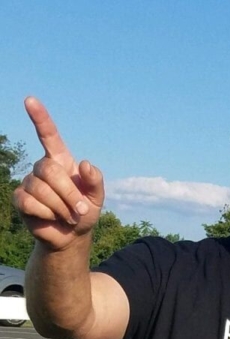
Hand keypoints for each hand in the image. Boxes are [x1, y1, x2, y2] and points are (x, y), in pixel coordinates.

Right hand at [13, 97, 103, 249]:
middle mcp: (43, 168)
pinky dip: (46, 213)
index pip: (49, 135)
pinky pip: (29, 202)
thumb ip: (96, 181)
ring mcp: (29, 183)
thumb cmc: (84, 212)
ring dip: (60, 207)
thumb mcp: (97, 197)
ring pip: (40, 189)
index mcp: (62, 161)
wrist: (71, 235)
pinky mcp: (20, 199)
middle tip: (79, 210)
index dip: (40, 118)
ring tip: (68, 216)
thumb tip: (85, 164)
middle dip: (68, 193)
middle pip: (49, 170)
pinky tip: (51, 217)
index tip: (30, 100)